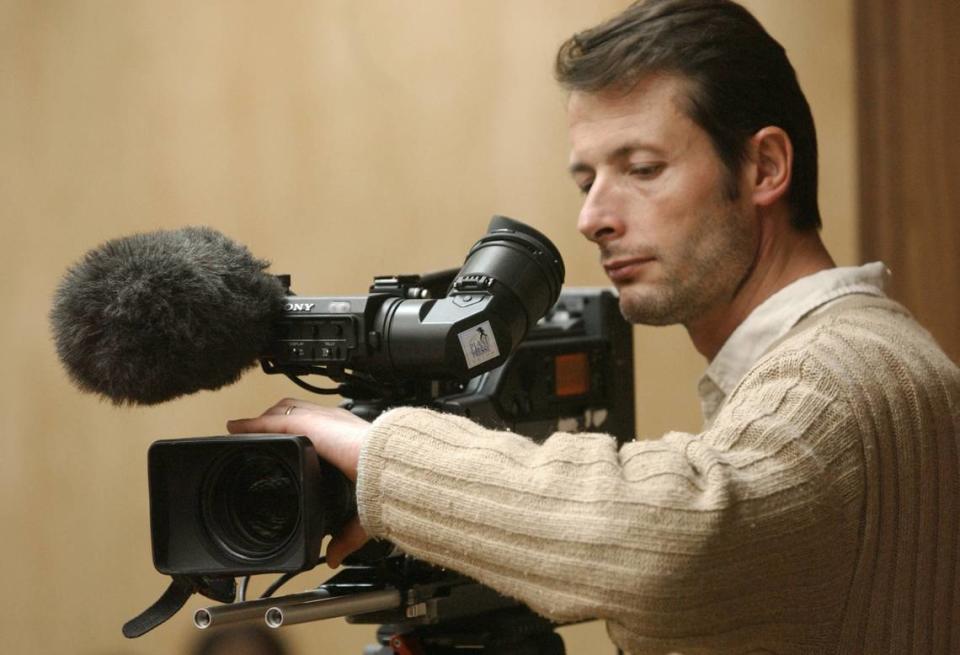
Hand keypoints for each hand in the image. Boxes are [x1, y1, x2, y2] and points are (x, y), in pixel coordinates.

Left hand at [227, 397, 370, 566]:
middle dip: (277, 419)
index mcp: (348, 438)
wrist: (385, 468)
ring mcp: (318, 421)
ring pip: (283, 411)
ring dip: (262, 419)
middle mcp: (332, 424)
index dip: (302, 431)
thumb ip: (344, 534)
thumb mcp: (360, 512)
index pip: (320, 426)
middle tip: (261, 431)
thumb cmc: (382, 483)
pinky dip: (251, 424)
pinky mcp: (305, 424)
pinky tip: (236, 428)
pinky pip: (270, 421)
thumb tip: (334, 557)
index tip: (289, 440)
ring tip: (243, 429)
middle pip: (297, 412)